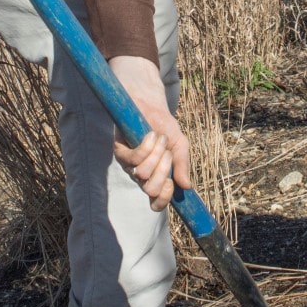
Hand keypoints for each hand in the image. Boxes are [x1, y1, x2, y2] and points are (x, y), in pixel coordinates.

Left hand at [109, 55, 190, 210]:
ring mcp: (129, 164)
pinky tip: (149, 135)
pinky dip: (147, 146)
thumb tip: (186, 186)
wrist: (150, 104)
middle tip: (168, 152)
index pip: (156, 201)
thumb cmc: (163, 125)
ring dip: (157, 154)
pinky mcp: (119, 152)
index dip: (163, 199)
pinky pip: (135, 158)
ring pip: (144, 173)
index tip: (172, 184)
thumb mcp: (180, 144)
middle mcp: (141, 174)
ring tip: (159, 138)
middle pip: (151, 189)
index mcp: (156, 176)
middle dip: (164, 170)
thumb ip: (182, 164)